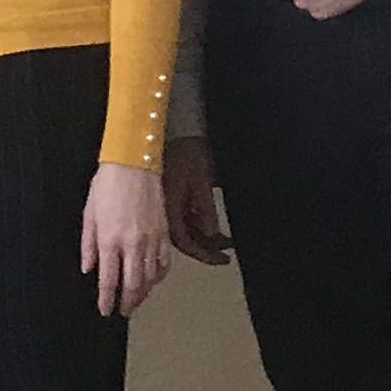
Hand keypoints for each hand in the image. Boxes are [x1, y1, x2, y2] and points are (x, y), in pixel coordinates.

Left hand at [81, 160, 168, 316]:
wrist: (134, 165)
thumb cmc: (108, 185)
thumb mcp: (89, 215)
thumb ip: (88, 245)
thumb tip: (88, 268)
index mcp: (110, 241)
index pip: (108, 280)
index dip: (106, 300)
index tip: (105, 309)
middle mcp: (132, 244)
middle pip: (133, 285)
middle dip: (128, 303)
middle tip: (124, 311)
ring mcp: (151, 240)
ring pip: (150, 278)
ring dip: (144, 293)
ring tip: (137, 300)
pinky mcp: (164, 233)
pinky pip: (164, 262)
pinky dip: (159, 276)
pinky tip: (153, 280)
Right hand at [162, 138, 232, 266]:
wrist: (173, 131)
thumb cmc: (187, 152)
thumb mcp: (202, 180)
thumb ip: (206, 208)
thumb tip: (212, 234)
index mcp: (169, 208)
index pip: (185, 241)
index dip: (204, 253)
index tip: (222, 259)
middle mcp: (164, 212)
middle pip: (184, 240)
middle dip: (206, 249)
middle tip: (225, 255)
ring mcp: (166, 206)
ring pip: (185, 231)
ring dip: (204, 238)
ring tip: (226, 241)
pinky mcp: (170, 199)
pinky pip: (184, 220)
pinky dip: (199, 226)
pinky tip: (212, 228)